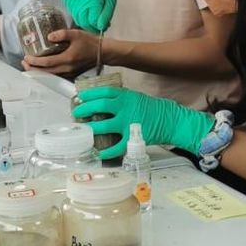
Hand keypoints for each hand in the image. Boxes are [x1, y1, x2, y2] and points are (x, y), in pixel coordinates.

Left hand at [22, 27, 96, 75]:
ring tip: (31, 66)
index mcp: (67, 59)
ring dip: (39, 73)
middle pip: (46, 73)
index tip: (26, 57)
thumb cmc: (90, 42)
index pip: (47, 63)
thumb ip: (61, 34)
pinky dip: (47, 74)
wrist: (104, 52)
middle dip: (33, 69)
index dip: (35, 61)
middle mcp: (67, 69)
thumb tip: (49, 36)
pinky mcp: (72, 74)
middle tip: (24, 63)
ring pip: (50, 76)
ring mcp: (70, 73)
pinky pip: (56, 77)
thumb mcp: (76, 34)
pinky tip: (43, 70)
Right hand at [63, 0, 130, 33]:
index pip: (91, 21)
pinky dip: (79, 12)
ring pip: (76, 17)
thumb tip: (100, 27)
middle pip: (82, 21)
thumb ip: (105, 16)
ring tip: (93, 15)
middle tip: (98, 23)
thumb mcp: (111, 2)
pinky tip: (86, 8)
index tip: (102, 26)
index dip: (97, 26)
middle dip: (91, 25)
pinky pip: (72, 10)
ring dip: (84, 19)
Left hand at [71, 87, 211, 159]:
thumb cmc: (151, 108)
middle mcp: (125, 108)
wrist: (169, 120)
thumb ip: (120, 99)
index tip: (79, 96)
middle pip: (99, 106)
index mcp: (126, 96)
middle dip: (84, 109)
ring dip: (90, 129)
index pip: (103, 92)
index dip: (89, 94)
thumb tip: (99, 101)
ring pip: (104, 126)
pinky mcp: (133, 138)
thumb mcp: (135, 97)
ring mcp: (128, 123)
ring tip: (83, 131)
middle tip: (76, 113)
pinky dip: (106, 152)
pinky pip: (116, 147)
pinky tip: (98, 154)